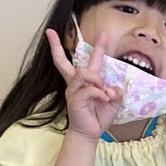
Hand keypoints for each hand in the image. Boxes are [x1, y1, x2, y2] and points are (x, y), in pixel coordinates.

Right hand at [44, 24, 124, 141]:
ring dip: (97, 79)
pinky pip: (89, 89)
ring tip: (103, 90)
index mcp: (86, 81)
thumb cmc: (99, 116)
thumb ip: (115, 91)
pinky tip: (104, 99)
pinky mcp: (74, 99)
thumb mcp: (114, 101)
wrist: (91, 133)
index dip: (98, 47)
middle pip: (62, 62)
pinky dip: (100, 93)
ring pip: (83, 72)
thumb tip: (110, 87)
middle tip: (49, 32)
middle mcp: (75, 83)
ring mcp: (72, 90)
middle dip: (55, 46)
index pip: (88, 60)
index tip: (103, 33)